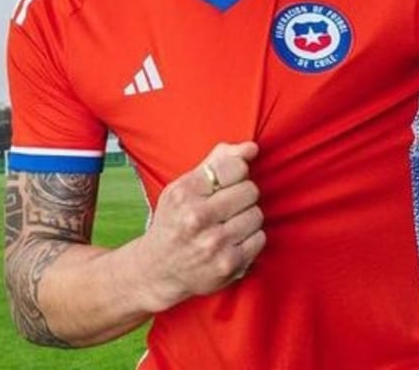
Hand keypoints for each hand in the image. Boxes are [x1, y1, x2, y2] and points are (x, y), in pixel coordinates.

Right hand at [138, 142, 264, 310]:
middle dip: (243, 195)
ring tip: (229, 223)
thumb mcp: (184, 186)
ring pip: (257, 214)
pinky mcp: (228, 264)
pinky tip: (233, 240)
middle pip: (250, 190)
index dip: (237, 172)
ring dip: (247, 217)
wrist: (158, 270)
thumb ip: (217, 160)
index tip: (228, 182)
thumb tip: (251, 147)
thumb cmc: (175, 221)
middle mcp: (197, 217)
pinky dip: (250, 238)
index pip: (234, 167)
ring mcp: (214, 243)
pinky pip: (260, 238)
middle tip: (227, 205)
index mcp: (185, 192)